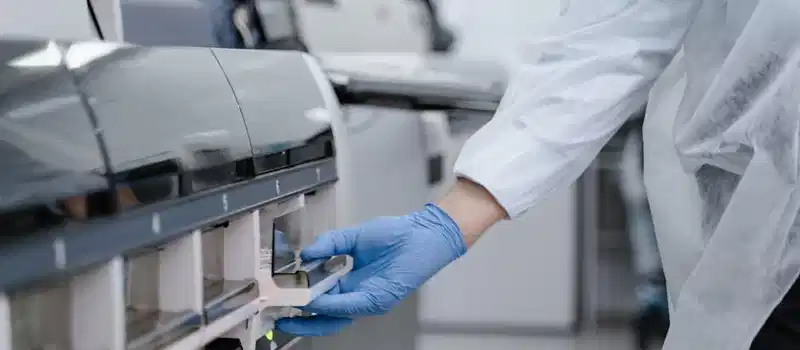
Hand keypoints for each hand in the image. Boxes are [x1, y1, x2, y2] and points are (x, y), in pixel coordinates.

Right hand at [275, 203, 466, 335]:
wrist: (422, 233)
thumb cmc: (394, 235)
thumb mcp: (353, 237)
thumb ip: (329, 244)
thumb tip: (305, 254)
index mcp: (349, 283)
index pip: (320, 299)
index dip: (300, 300)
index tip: (280, 296)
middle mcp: (357, 296)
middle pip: (325, 317)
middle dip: (302, 321)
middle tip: (279, 319)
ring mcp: (368, 300)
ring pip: (335, 316)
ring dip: (313, 314)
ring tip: (292, 309)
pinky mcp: (379, 299)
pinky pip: (351, 306)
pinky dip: (332, 305)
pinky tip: (317, 300)